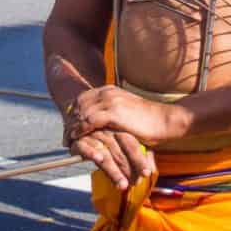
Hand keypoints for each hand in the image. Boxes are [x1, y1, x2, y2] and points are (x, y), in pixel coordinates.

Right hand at [68, 129, 154, 189]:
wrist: (85, 117)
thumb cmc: (110, 135)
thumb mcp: (127, 141)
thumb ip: (141, 154)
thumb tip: (152, 171)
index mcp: (122, 130)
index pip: (133, 145)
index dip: (140, 159)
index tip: (147, 173)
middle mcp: (109, 132)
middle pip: (120, 153)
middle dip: (128, 170)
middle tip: (135, 184)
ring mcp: (94, 136)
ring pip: (106, 154)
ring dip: (114, 171)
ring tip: (122, 185)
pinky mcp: (79, 140)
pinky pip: (85, 147)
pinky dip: (92, 153)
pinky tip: (99, 160)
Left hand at [72, 85, 189, 146]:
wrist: (165, 120)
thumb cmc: (150, 120)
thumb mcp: (126, 112)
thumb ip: (111, 114)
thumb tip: (101, 125)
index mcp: (110, 90)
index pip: (83, 98)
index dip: (74, 112)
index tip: (69, 126)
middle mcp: (108, 92)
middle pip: (79, 103)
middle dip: (70, 119)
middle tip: (65, 135)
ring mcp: (110, 101)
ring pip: (81, 112)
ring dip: (72, 127)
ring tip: (67, 140)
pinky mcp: (113, 113)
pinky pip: (88, 121)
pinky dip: (79, 130)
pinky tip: (76, 139)